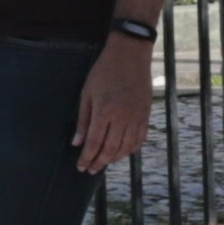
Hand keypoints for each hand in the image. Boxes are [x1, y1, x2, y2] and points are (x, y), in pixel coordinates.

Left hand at [74, 35, 155, 172]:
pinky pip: (139, 140)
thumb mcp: (87, 93)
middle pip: (110, 150)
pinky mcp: (145, 115)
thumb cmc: (104, 71)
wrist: (130, 55)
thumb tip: (77, 143)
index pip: (94, 143)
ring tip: (103, 162)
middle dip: (98, 162)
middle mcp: (122, 118)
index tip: (81, 167)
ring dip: (114, 159)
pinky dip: (130, 150)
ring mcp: (136, 118)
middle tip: (91, 169)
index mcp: (104, 111)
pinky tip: (121, 152)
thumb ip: (83, 120)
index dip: (87, 158)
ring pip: (125, 148)